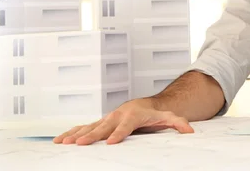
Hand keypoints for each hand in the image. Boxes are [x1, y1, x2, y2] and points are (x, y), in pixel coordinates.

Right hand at [53, 98, 193, 144]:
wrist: (143, 106)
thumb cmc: (155, 114)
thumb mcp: (169, 118)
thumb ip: (179, 124)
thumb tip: (190, 131)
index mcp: (133, 116)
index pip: (126, 126)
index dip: (119, 133)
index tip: (110, 142)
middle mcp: (117, 116)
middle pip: (103, 127)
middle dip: (91, 136)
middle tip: (80, 144)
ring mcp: (106, 119)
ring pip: (89, 126)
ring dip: (76, 134)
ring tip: (64, 143)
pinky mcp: (99, 123)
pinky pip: (83, 127)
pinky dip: (70, 133)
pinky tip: (59, 141)